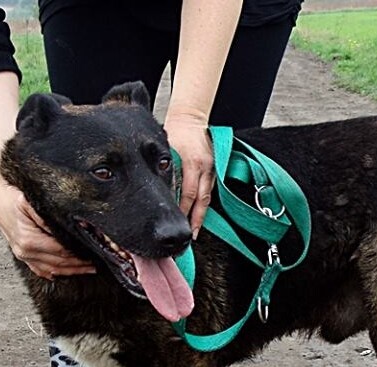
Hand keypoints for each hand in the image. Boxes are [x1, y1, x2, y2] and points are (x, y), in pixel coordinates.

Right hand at [0, 182, 94, 278]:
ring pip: (52, 270)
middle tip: (98, 262)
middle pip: (59, 263)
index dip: (80, 254)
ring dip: (71, 271)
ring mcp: (23, 255)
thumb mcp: (31, 202)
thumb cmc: (13, 196)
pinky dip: (56, 272)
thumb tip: (69, 226)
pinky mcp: (22, 255)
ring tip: (89, 268)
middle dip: (80, 265)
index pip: (62, 252)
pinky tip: (69, 272)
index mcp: (29, 240)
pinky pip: (41, 269)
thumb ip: (49, 216)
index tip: (95, 253)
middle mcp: (25, 251)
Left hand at [163, 108, 214, 238]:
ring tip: (194, 233)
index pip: (187, 192)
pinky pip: (208, 192)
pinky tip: (197, 218)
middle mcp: (204, 168)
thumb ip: (167, 171)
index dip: (182, 210)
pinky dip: (202, 206)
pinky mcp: (215, 171)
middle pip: (199, 200)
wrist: (192, 119)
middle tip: (186, 237)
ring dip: (200, 217)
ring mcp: (211, 170)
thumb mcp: (170, 150)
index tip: (174, 224)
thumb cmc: (176, 133)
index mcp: (193, 162)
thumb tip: (162, 195)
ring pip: (206, 199)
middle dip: (194, 220)